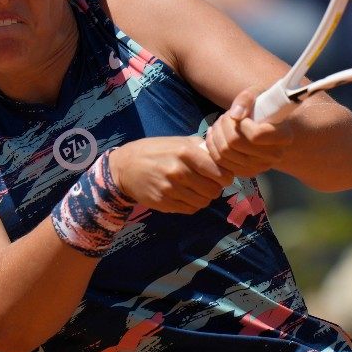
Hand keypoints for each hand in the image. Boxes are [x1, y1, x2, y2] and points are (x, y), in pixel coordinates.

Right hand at [109, 137, 232, 213]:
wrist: (124, 167)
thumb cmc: (154, 151)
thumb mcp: (176, 141)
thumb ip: (200, 147)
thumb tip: (222, 154)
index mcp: (185, 153)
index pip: (219, 172)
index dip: (226, 176)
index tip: (224, 176)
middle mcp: (179, 172)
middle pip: (213, 190)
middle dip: (216, 188)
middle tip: (211, 184)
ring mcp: (170, 189)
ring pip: (203, 202)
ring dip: (204, 197)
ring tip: (198, 190)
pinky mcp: (164, 203)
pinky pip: (189, 209)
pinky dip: (193, 204)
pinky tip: (187, 196)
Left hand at [204, 87, 292, 176]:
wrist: (264, 124)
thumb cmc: (263, 106)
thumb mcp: (258, 94)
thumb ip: (247, 98)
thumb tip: (235, 115)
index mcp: (284, 136)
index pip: (256, 135)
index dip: (242, 123)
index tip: (242, 116)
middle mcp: (275, 156)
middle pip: (236, 143)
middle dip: (224, 125)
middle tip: (225, 116)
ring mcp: (260, 167)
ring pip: (225, 153)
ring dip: (216, 134)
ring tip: (220, 123)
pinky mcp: (246, 173)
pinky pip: (220, 162)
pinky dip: (212, 146)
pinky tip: (215, 134)